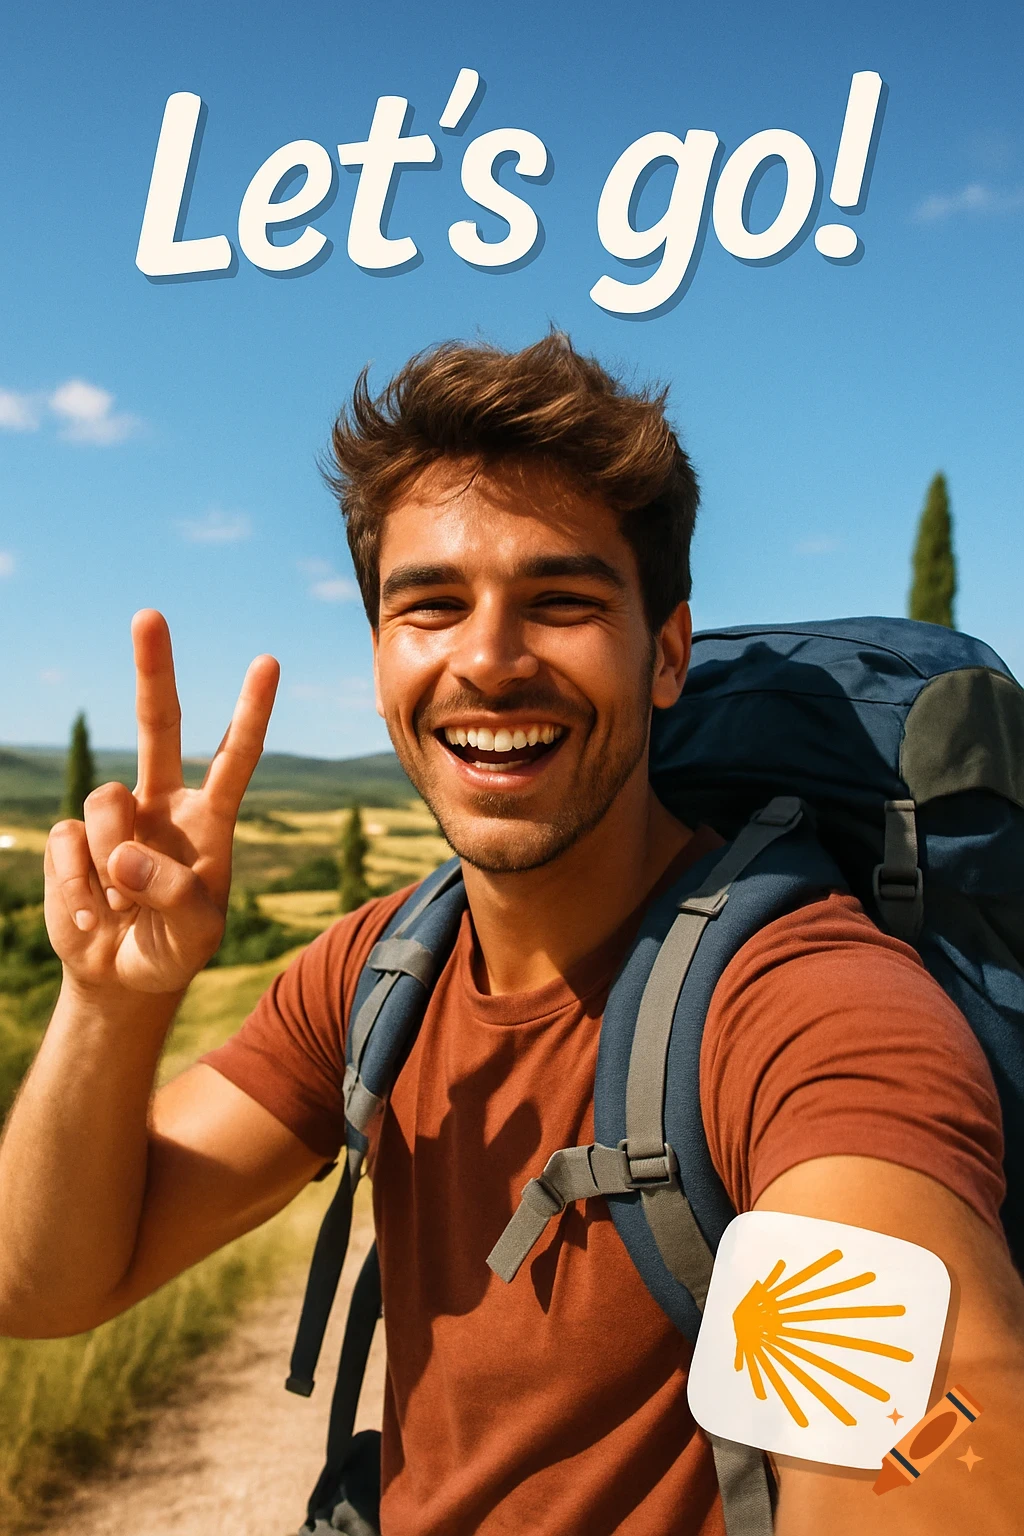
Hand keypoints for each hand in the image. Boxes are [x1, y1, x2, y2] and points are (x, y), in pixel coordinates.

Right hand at [44, 610, 279, 996]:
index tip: (268, 661)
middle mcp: (163, 803)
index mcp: (209, 819)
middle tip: (149, 614)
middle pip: (159, 725)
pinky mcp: (70, 840)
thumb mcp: (196, 935)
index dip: (251, 711)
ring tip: (119, 902)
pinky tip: (92, 913)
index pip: (235, 756)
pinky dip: (77, 886)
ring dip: (108, 857)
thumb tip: (124, 854)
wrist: (121, 977)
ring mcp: (115, 818)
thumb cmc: (173, 949)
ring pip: (104, 801)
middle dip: (153, 669)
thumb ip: (175, 896)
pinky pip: (66, 844)